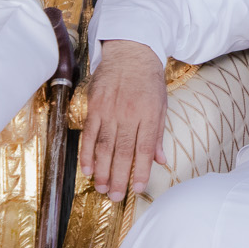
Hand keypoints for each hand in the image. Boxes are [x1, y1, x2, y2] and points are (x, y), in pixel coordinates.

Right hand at [78, 40, 168, 200]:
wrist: (131, 51)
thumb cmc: (149, 80)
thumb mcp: (161, 105)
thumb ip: (158, 134)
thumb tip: (160, 161)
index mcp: (148, 115)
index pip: (144, 148)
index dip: (141, 170)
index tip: (138, 188)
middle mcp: (128, 114)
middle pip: (122, 151)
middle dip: (118, 177)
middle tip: (114, 196)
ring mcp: (109, 110)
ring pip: (103, 146)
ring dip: (101, 170)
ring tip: (101, 188)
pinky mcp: (94, 106)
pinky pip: (89, 134)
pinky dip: (87, 152)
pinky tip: (87, 168)